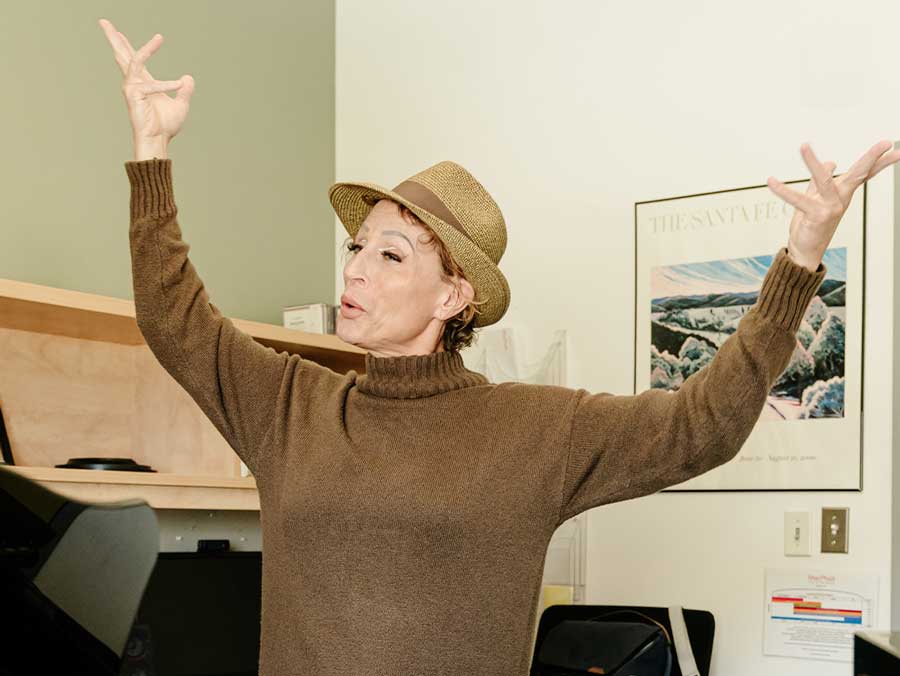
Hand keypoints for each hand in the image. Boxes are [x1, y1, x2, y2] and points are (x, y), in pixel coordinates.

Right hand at [98, 18, 194, 158]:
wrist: (158, 141)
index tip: (119, 31)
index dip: (126, 44)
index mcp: (144, 82)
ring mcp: (132, 88)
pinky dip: (166, 84)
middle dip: (113, 38)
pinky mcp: (134, 95)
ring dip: (148, 49)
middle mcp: (134, 82)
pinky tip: (178, 84)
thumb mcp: (180, 105)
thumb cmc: (165, 126)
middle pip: (122, 55)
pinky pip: (150, 84)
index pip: (133, 59)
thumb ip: (184, 90)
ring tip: (159, 38)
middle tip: (103, 21)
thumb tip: (187, 77)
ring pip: (136, 61)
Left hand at [767, 140, 899, 270]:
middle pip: (858, 174)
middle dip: (871, 158)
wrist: (805, 250)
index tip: (894, 148)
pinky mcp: (815, 216)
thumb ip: (820, 180)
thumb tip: (831, 161)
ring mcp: (830, 208)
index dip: (879, 162)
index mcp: (842, 193)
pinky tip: (771, 181)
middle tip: (887, 142)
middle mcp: (840, 199)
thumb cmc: (812, 223)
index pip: (864, 174)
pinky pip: (797, 200)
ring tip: (803, 145)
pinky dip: (782, 190)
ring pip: (823, 180)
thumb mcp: (816, 197)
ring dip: (812, 162)